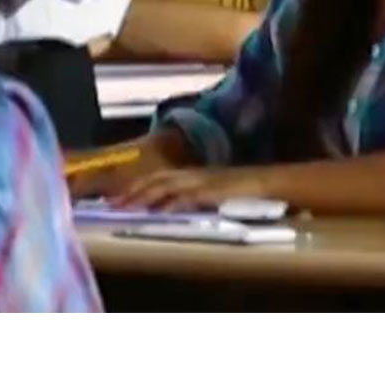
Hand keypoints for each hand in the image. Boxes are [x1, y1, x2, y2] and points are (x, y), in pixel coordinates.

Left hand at [113, 166, 276, 211]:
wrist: (272, 183)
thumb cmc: (246, 192)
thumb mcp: (215, 193)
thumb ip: (195, 198)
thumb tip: (171, 211)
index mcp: (193, 175)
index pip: (159, 177)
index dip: (137, 186)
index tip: (116, 198)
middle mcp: (195, 174)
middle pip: (158, 178)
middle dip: (134, 191)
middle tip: (112, 204)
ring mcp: (204, 180)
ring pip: (168, 184)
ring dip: (146, 195)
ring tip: (128, 207)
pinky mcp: (215, 190)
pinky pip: (190, 196)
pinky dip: (174, 203)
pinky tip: (161, 211)